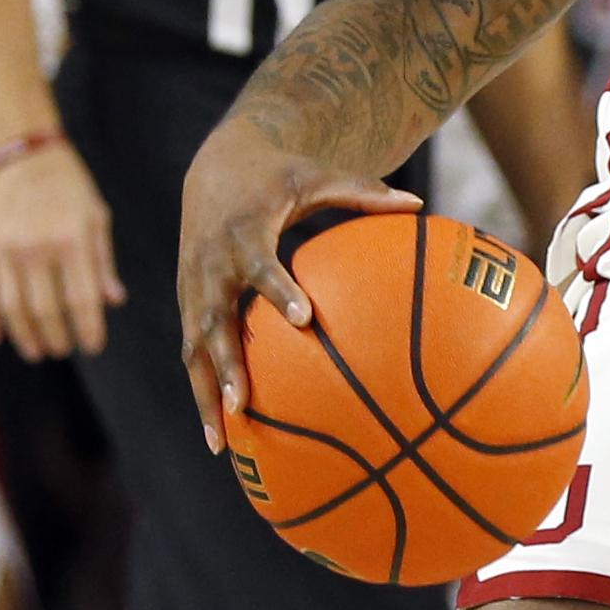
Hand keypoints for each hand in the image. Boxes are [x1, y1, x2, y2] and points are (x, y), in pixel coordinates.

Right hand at [0, 142, 123, 359]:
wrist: (20, 154)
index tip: (94, 345)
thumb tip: (114, 301)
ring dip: (25, 336)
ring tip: (37, 351)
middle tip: (64, 350)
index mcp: (72, 241)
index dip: (89, 329)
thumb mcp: (97, 217)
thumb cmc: (68, 186)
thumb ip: (103, 261)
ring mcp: (4, 251)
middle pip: (45, 310)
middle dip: (57, 337)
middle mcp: (36, 249)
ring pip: (12, 308)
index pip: (82, 299)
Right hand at [176, 119, 419, 451]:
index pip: (261, 265)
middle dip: (226, 364)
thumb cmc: (278, 175)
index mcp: (244, 233)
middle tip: (244, 403)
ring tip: (221, 442)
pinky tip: (220, 434)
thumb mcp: (318, 176)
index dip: (278, 291)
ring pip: (194, 348)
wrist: (216, 168)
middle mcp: (212, 265)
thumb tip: (420, 203)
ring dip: (205, 394)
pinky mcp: (190, 304)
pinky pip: (193, 353)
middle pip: (214, 321)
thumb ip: (364, 193)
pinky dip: (202, 391)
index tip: (303, 319)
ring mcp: (194, 289)